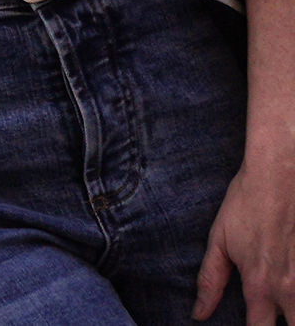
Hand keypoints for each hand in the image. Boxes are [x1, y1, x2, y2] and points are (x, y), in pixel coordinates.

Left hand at [198, 145, 294, 322]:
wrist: (281, 174)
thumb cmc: (248, 204)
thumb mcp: (219, 240)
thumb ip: (210, 281)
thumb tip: (199, 313)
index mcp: (261, 286)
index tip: (250, 323)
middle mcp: (292, 288)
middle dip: (283, 324)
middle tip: (271, 313)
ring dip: (294, 310)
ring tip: (284, 302)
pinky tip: (293, 277)